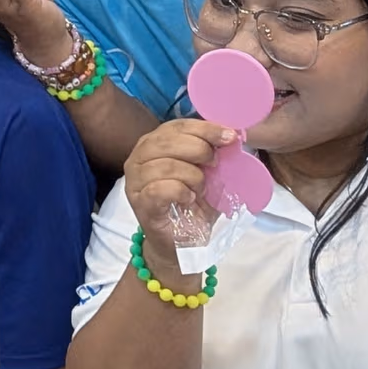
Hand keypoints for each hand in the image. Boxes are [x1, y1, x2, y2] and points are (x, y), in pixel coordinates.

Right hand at [123, 118, 234, 265]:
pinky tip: (189, 199)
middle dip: (198, 150)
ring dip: (192, 176)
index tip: (229, 137)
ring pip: (164, 165)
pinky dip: (181, 192)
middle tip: (214, 166)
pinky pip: (160, 189)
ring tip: (200, 189)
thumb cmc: (193, 205)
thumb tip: (233, 134)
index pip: (176, 126)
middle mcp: (138, 159)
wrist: (182, 242)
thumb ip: (214, 153)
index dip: (204, 128)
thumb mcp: (209, 174)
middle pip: (166, 141)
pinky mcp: (140, 204)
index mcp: (154, 145)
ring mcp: (135, 182)